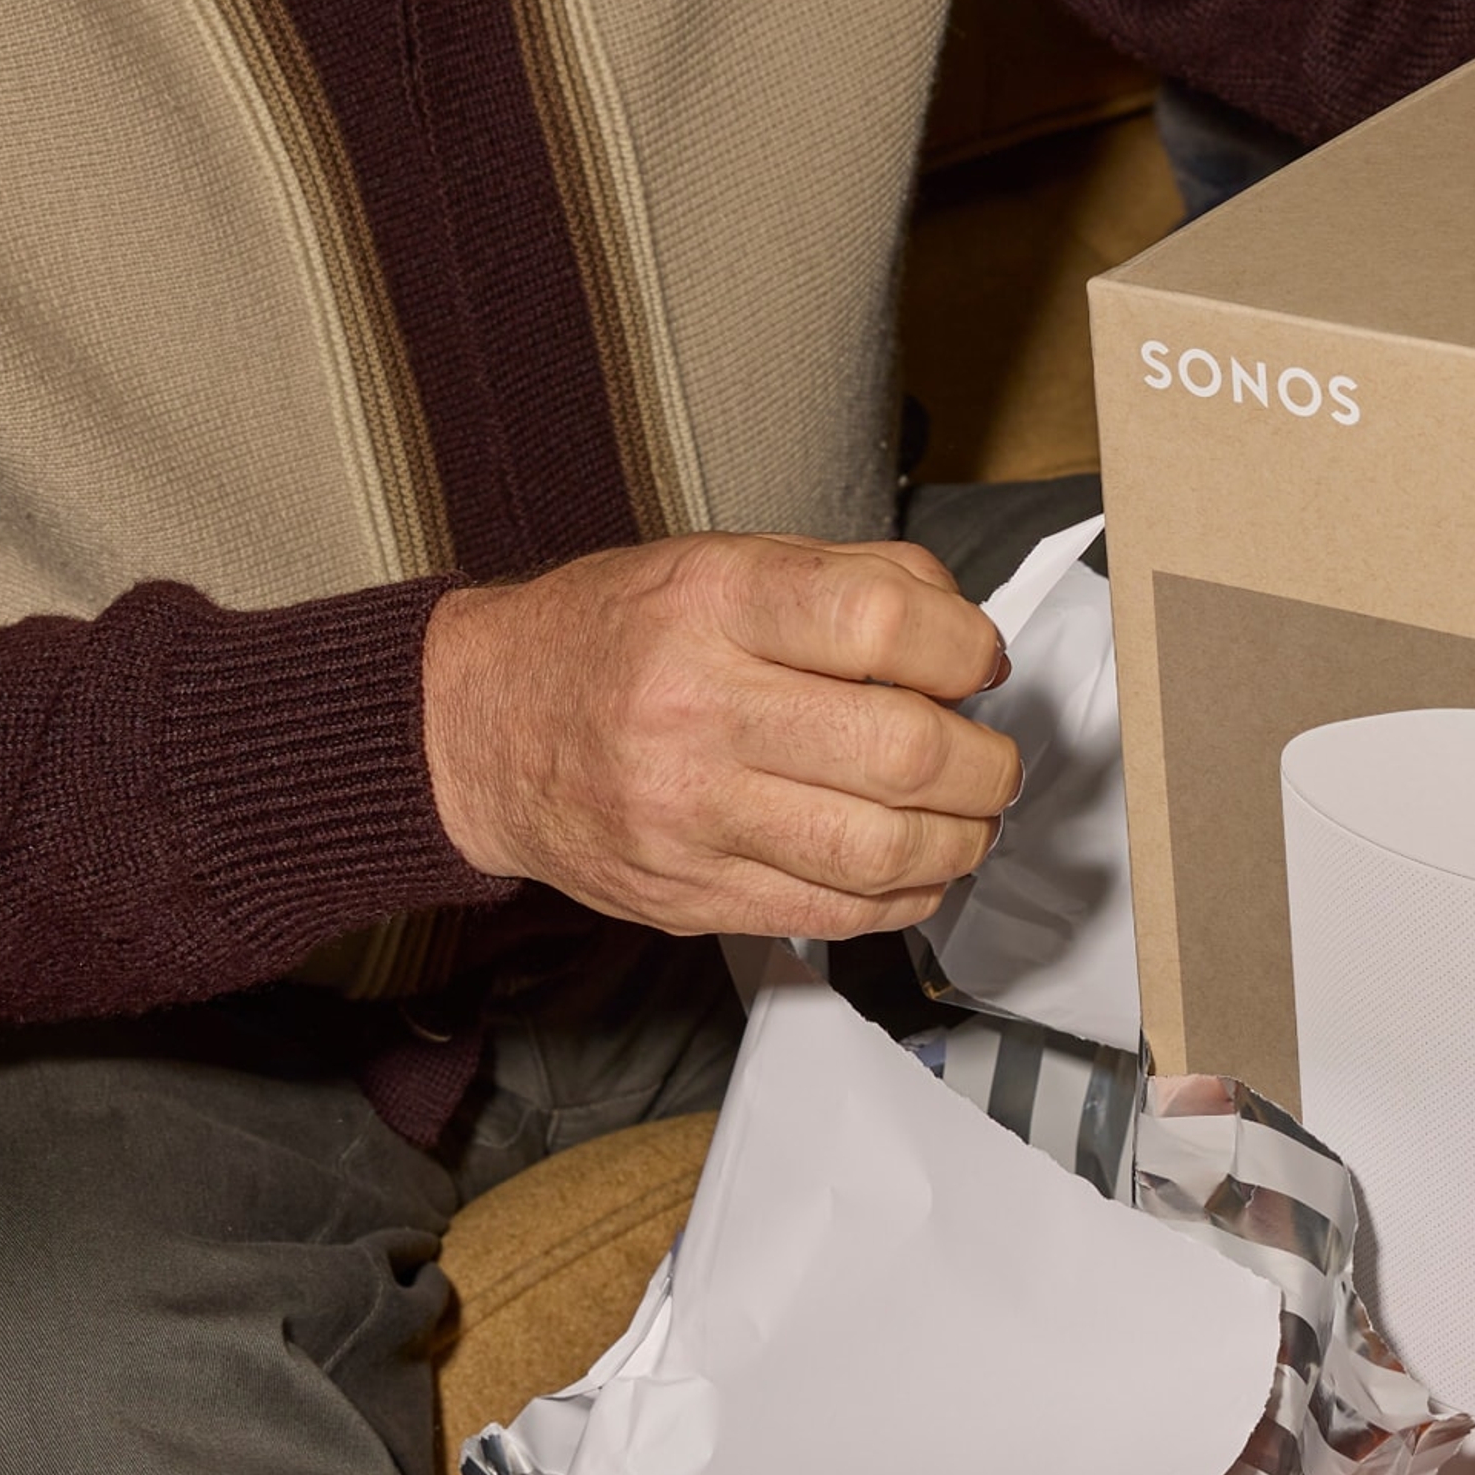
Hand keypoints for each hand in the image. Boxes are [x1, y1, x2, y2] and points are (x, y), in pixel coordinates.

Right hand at [422, 533, 1017, 937]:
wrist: (481, 727)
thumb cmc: (616, 633)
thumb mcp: (724, 559)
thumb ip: (855, 577)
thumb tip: (966, 634)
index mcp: (714, 602)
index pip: (883, 622)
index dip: (964, 647)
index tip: (978, 663)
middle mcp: (697, 707)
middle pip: (902, 749)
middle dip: (986, 764)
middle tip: (992, 759)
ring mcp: (688, 815)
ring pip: (879, 850)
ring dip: (961, 842)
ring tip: (969, 819)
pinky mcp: (685, 897)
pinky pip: (831, 915)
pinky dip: (903, 898)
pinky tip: (914, 868)